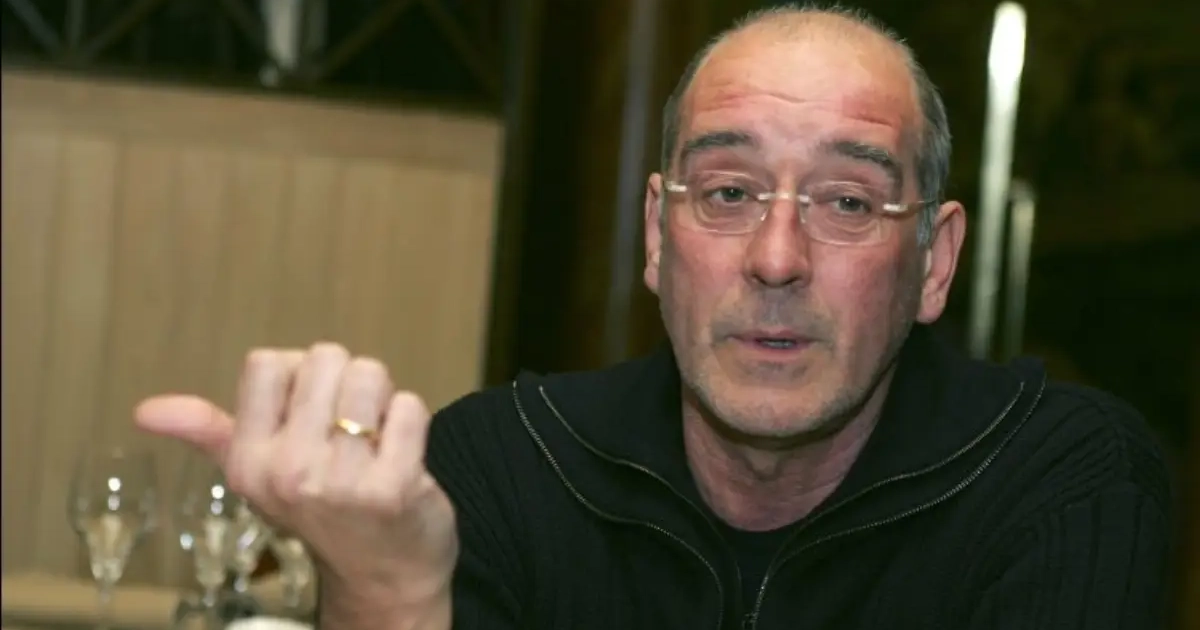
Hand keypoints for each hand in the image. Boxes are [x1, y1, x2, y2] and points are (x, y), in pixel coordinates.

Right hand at [135, 343, 457, 612]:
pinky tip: (401, 456)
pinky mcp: (393, 486)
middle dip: (345, 383)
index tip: (308, 412)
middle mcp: (287, 470)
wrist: (383, 577)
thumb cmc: (323, 511)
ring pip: (370, 375)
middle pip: (326, 358)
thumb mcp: (257, 475)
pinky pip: (410, 407)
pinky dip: (411, 422)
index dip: (298, 375)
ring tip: (374, 440)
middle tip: (348, 431)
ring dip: (382, 400)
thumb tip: (144, 410)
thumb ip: (208, 432)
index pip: (267, 363)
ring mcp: (340, 480)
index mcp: (248, 460)